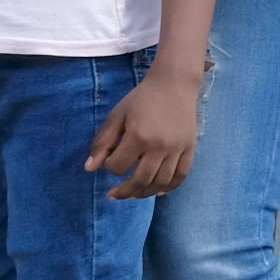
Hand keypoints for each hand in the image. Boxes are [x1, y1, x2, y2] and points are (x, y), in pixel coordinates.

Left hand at [87, 62, 203, 200]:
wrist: (174, 84)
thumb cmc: (141, 99)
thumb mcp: (117, 116)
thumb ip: (103, 143)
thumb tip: (90, 169)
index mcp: (138, 136)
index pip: (118, 166)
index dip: (110, 167)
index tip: (110, 160)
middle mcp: (159, 146)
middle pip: (140, 181)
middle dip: (125, 192)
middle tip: (115, 194)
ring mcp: (176, 149)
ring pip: (160, 183)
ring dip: (145, 193)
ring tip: (134, 194)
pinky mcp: (189, 149)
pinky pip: (181, 176)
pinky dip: (170, 188)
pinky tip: (159, 191)